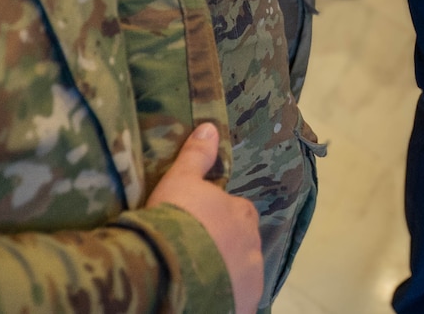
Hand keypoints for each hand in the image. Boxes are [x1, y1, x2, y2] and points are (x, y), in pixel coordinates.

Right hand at [147, 122, 262, 313]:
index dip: (220, 220)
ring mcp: (250, 281)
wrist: (169, 266)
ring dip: (226, 276)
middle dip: (225, 248)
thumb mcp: (180, 180)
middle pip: (242, 246)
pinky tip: (204, 298)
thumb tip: (210, 127)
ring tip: (197, 278)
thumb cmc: (175, 218)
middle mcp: (254, 247)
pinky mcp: (242, 307)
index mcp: (243, 214)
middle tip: (196, 253)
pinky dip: (226, 300)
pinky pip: (237, 302)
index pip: (239, 213)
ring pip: (241, 276)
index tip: (199, 226)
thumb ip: (197, 155)